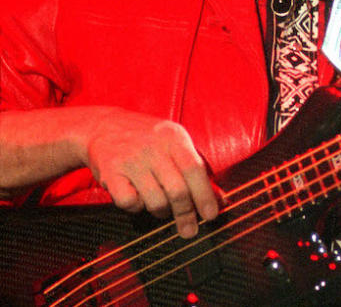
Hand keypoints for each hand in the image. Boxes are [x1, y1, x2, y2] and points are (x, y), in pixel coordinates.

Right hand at [81, 109, 218, 237]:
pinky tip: (138, 198)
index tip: (211, 216)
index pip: (195, 170)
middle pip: (177, 190)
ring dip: (161, 212)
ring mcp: (130, 160)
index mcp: (174, 137)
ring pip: (155, 200)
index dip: (205, 196)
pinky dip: (136, 207)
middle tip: (189, 230)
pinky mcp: (109, 172)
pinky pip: (128, 202)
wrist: (102, 126)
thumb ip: (198, 169)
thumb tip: (221, 199)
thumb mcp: (175, 144)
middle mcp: (153, 147)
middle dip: (186, 214)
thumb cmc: (147, 139)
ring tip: (161, 207)